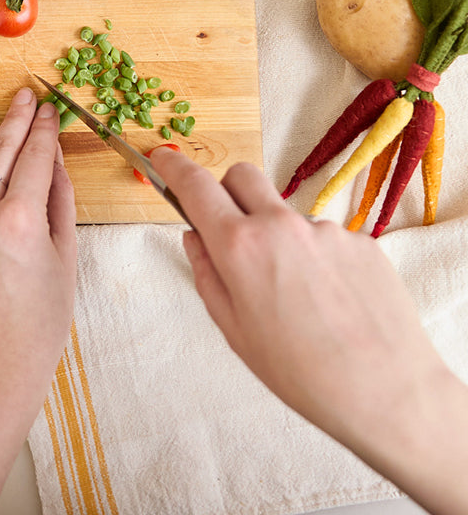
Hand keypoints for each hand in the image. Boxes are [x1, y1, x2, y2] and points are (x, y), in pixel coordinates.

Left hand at [0, 87, 76, 514]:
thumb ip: (58, 198)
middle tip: (25, 97)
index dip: (44, 129)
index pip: (35, 157)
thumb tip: (53, 155)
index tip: (49, 110)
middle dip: (16, 120)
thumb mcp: (65, 253)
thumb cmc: (41, 315)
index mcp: (23, 220)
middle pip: (0, 152)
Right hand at [151, 147, 467, 514]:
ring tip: (298, 295)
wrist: (388, 393)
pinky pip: (324, 237)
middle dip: (227, 191)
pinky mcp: (361, 241)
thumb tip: (194, 237)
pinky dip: (317, 258)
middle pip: (242, 175)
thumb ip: (206, 273)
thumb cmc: (302, 373)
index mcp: (240, 247)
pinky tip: (330, 301)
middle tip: (231, 229)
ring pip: (285, 214)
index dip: (174, 167)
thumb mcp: (233, 330)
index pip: (196, 186)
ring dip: (278, 237)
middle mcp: (281, 225)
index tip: (164, 159)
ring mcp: (325, 229)